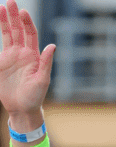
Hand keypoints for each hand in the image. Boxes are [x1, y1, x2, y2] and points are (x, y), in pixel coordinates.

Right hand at [0, 1, 53, 120]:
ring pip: (8, 34)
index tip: (23, 12)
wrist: (22, 109)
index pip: (30, 34)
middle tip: (11, 1)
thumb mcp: (43, 81)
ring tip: (2, 6)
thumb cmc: (35, 97)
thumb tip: (53, 46)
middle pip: (18, 30)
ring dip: (5, 20)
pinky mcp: (2, 62)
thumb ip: (46, 63)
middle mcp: (23, 53)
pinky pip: (0, 44)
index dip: (27, 23)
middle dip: (15, 16)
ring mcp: (12, 56)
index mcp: (34, 56)